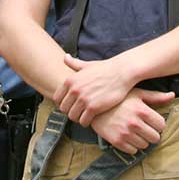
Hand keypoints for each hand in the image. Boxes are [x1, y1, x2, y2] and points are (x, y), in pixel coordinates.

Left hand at [54, 54, 171, 125]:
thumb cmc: (105, 69)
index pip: (56, 99)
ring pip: (72, 116)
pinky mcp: (93, 107)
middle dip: (70, 112)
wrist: (121, 72)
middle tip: (78, 112)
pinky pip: (83, 121)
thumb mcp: (87, 65)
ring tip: (84, 116)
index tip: (70, 105)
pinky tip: (91, 118)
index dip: (62, 104)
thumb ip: (74, 63)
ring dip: (78, 118)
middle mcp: (74, 90)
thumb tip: (65, 57)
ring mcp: (83, 99)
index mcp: (70, 80)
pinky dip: (86, 122)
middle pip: (64, 109)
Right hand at [89, 89, 174, 154]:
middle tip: (145, 128)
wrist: (94, 105)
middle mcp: (135, 123)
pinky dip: (132, 146)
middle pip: (155, 138)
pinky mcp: (117, 141)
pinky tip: (127, 136)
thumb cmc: (119, 98)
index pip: (161, 125)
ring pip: (145, 145)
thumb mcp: (137, 94)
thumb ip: (155, 97)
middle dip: (151, 133)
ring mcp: (126, 133)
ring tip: (134, 131)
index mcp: (142, 110)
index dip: (158, 124)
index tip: (152, 122)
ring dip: (142, 140)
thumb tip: (173, 95)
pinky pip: (133, 151)